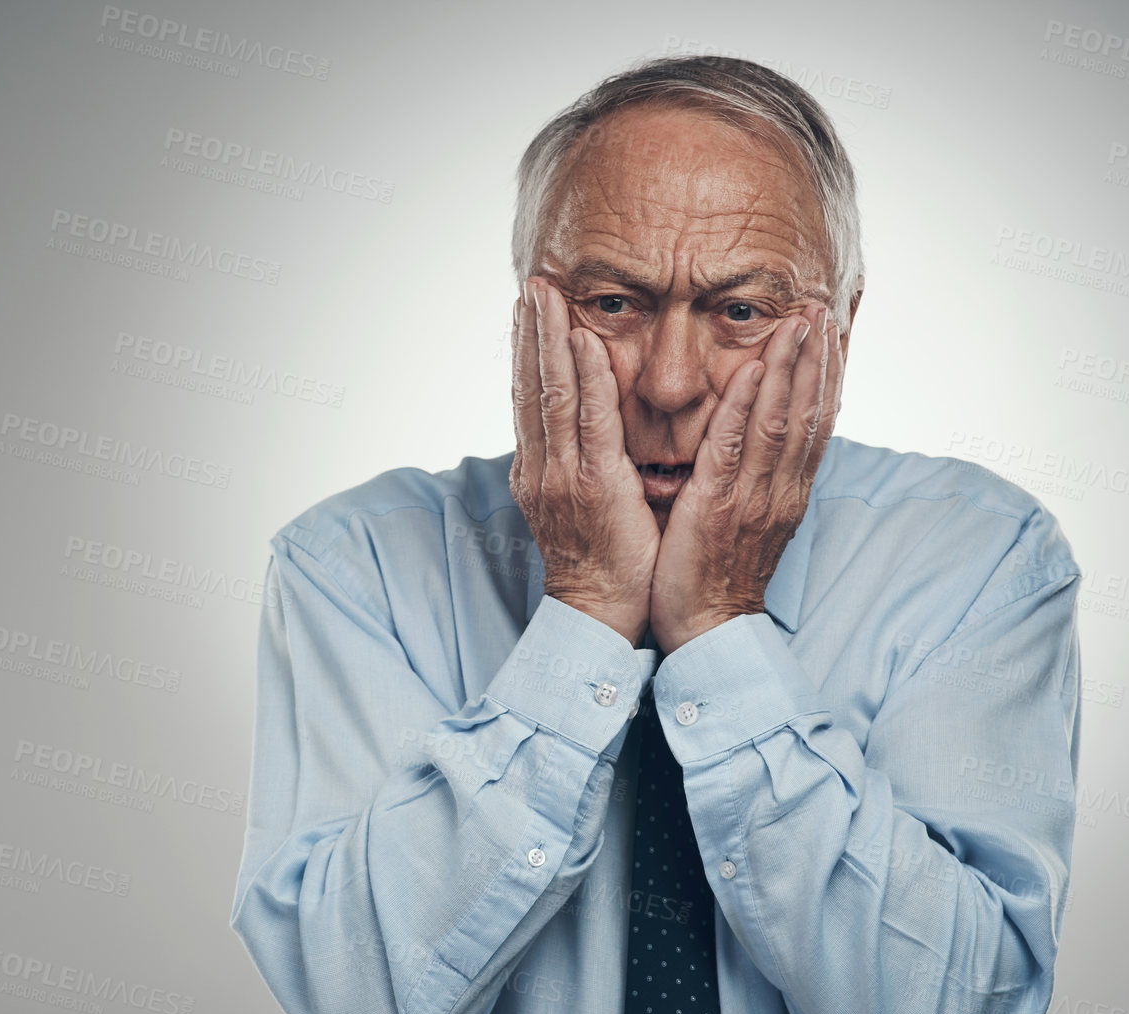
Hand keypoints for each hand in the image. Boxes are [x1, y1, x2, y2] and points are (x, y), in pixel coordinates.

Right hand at [509, 277, 659, 646]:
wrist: (600, 614)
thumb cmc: (602, 563)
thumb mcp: (579, 506)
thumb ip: (577, 465)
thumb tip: (583, 433)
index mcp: (539, 471)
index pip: (529, 399)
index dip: (527, 352)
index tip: (528, 311)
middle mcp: (542, 468)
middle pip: (531, 386)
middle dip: (530, 332)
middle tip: (530, 284)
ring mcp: (563, 476)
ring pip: (551, 395)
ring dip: (549, 340)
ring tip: (545, 296)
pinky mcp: (594, 487)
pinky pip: (589, 423)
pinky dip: (584, 379)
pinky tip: (582, 343)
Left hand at [649, 303, 840, 653]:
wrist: (707, 631)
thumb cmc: (717, 578)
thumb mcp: (747, 522)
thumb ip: (756, 481)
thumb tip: (761, 447)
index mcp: (787, 492)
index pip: (815, 423)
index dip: (824, 376)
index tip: (828, 332)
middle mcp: (781, 490)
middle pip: (809, 413)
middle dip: (816, 358)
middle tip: (821, 308)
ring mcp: (755, 498)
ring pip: (782, 421)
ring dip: (792, 367)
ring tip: (799, 321)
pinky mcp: (721, 507)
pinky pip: (737, 448)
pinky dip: (750, 406)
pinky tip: (756, 370)